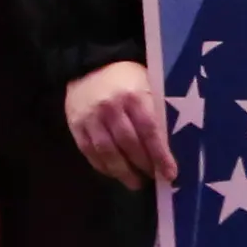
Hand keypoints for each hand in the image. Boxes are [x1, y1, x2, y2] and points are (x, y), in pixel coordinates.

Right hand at [63, 60, 174, 189]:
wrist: (90, 63)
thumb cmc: (127, 77)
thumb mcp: (147, 84)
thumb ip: (156, 110)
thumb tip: (171, 144)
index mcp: (134, 96)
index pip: (150, 131)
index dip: (160, 155)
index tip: (170, 173)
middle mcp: (111, 107)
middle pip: (129, 144)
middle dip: (143, 165)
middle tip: (153, 179)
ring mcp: (91, 117)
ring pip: (108, 152)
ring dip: (123, 172)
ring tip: (135, 183)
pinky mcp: (75, 125)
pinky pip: (89, 151)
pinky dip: (103, 166)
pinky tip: (114, 173)